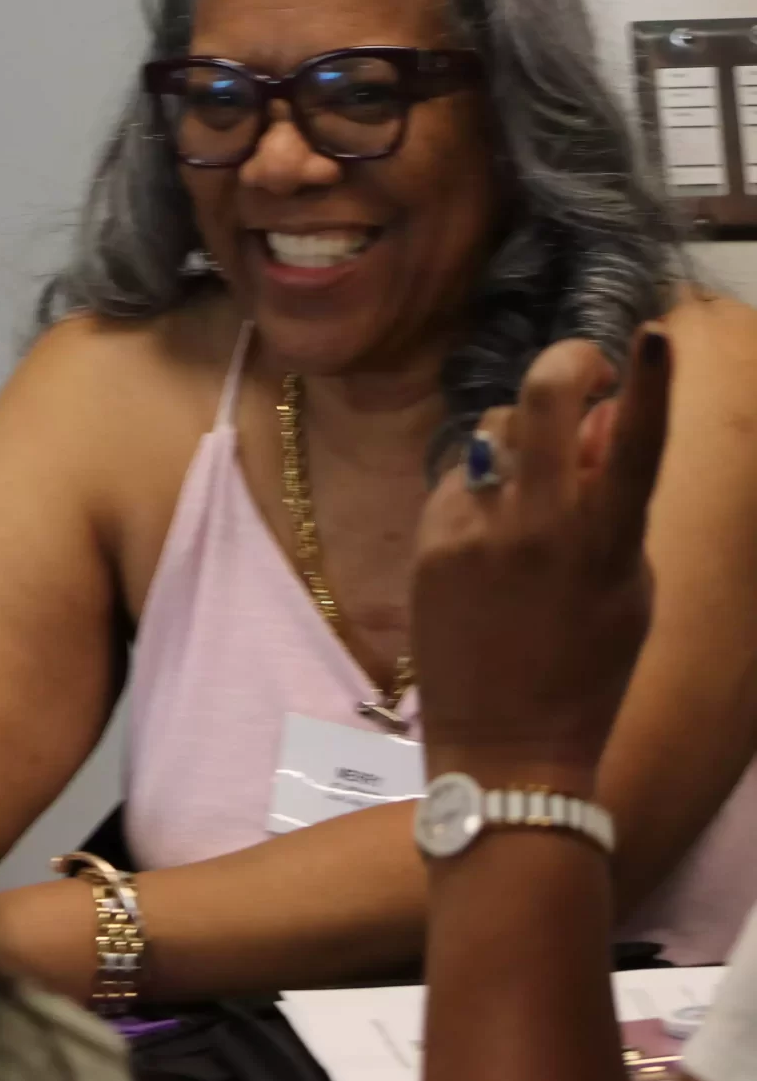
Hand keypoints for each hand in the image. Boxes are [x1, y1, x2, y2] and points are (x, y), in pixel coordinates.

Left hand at [410, 330, 671, 791]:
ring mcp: (477, 531)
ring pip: (496, 433)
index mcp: (607, 543)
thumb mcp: (629, 588)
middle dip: (565, 365)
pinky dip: (480, 490)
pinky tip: (488, 538)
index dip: (648, 383)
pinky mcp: (430, 541)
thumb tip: (602, 429)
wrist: (506, 744)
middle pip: (541, 403)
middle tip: (581, 369)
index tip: (649, 336)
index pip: (638, 446)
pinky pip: (460, 480)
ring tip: (532, 489)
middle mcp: (539, 526)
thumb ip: (617, 505)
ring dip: (522, 439)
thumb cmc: (586, 668)